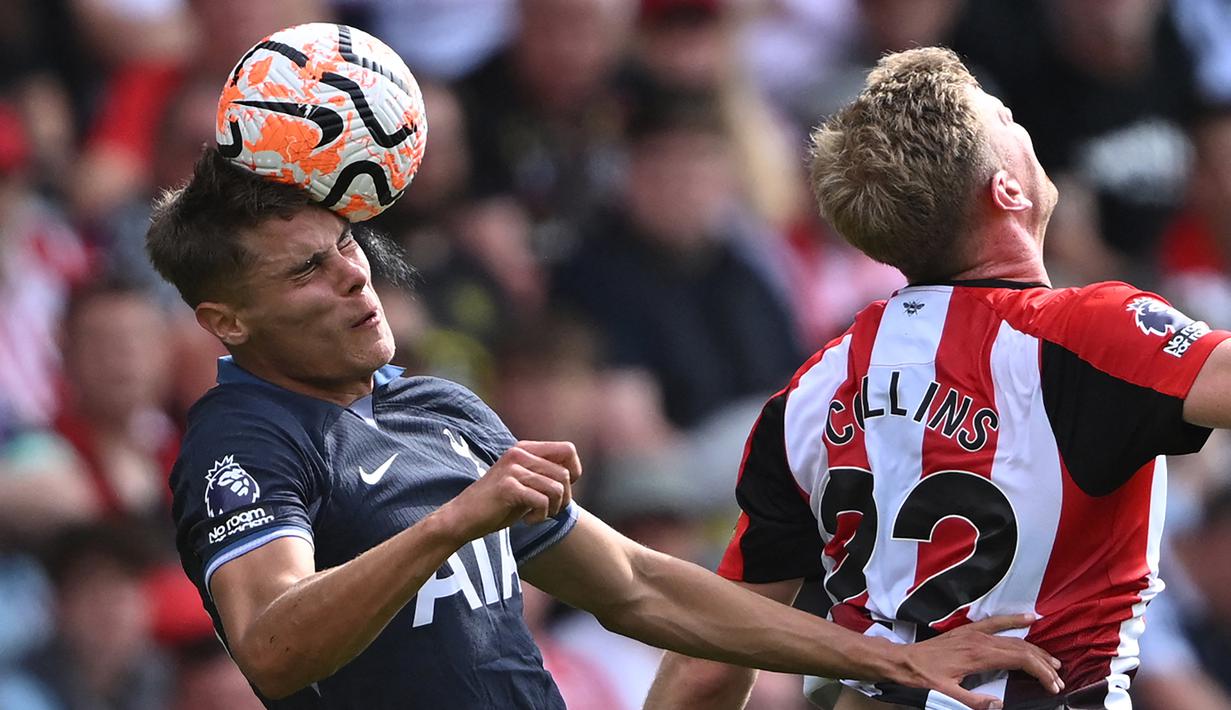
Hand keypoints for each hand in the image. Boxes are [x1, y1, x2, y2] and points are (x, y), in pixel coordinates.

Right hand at [437, 441, 581, 543]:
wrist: (462, 518)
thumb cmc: (497, 505)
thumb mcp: (523, 483)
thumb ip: (544, 474)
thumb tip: (574, 474)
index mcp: (524, 449)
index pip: (568, 449)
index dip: (574, 472)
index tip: (561, 491)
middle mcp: (519, 454)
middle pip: (565, 473)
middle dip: (564, 498)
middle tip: (549, 510)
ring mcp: (513, 469)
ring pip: (556, 488)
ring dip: (553, 509)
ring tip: (538, 515)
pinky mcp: (508, 487)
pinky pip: (542, 501)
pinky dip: (540, 516)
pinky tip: (528, 521)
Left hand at [888, 614, 1062, 709]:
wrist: (903, 660)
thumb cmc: (923, 678)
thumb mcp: (945, 694)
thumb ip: (973, 701)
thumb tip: (999, 704)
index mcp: (978, 655)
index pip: (1019, 660)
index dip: (1040, 672)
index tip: (1053, 686)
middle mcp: (979, 640)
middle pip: (1021, 648)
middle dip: (1043, 664)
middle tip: (1059, 680)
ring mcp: (974, 633)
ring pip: (1013, 637)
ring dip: (1035, 648)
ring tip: (1053, 661)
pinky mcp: (969, 631)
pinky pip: (997, 623)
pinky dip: (1014, 620)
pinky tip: (1029, 617)